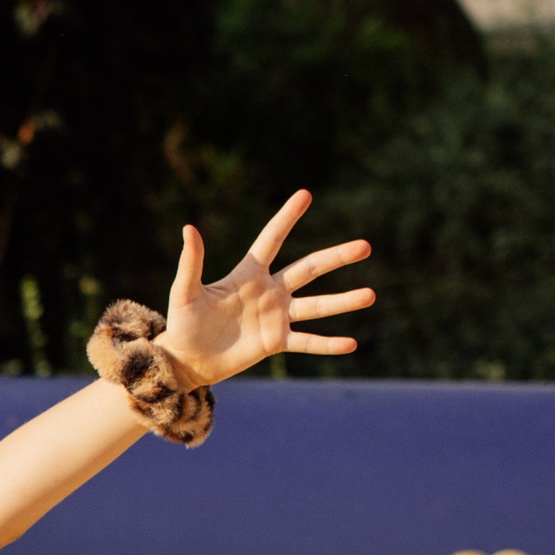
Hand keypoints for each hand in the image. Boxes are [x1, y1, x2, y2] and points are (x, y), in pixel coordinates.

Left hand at [157, 191, 373, 388]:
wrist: (187, 360)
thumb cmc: (183, 324)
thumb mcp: (185, 291)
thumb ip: (191, 262)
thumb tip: (189, 227)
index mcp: (248, 274)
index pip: (273, 239)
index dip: (287, 217)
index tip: (305, 194)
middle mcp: (269, 291)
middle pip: (309, 269)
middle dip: (336, 257)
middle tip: (365, 246)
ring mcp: (276, 317)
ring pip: (316, 306)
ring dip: (343, 301)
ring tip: (370, 295)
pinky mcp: (275, 342)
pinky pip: (306, 341)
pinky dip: (327, 344)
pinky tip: (351, 343)